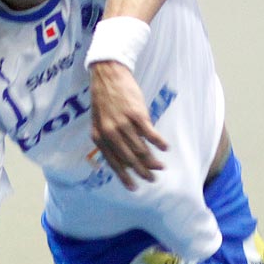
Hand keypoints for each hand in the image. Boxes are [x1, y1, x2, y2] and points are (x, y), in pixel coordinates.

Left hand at [89, 61, 166, 188]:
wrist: (108, 74)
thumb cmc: (104, 99)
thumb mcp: (98, 120)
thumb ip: (107, 138)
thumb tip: (121, 157)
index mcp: (99, 136)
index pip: (113, 162)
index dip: (124, 176)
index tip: (134, 188)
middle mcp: (110, 133)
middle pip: (129, 159)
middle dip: (142, 172)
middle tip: (152, 180)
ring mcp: (123, 124)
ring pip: (141, 149)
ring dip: (153, 161)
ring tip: (161, 167)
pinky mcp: (136, 114)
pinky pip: (150, 134)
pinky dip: (159, 143)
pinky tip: (165, 148)